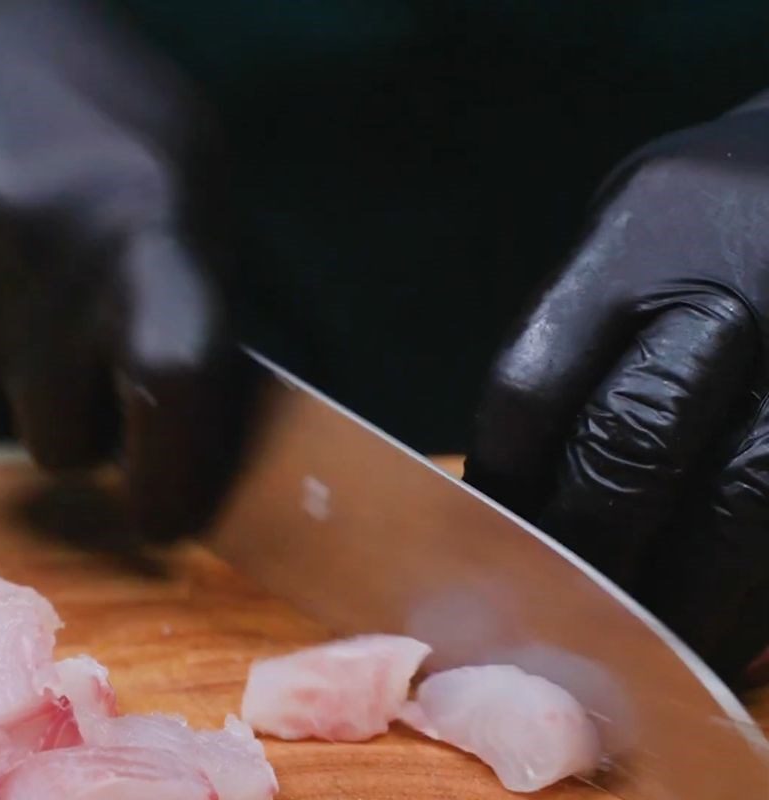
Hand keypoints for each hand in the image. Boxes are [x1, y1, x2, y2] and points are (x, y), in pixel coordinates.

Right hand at [0, 0, 247, 539]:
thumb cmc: (119, 119)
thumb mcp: (199, 192)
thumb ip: (204, 303)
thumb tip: (204, 421)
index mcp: (158, 230)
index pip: (171, 380)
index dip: (169, 477)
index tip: (167, 518)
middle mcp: (53, 254)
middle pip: (66, 440)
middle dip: (89, 437)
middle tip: (98, 380)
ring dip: (25, 394)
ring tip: (42, 308)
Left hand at [465, 93, 768, 682]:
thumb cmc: (719, 210)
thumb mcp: (639, 226)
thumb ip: (582, 338)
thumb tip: (528, 492)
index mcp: (648, 228)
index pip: (535, 387)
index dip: (506, 488)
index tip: (495, 546)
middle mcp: (743, 276)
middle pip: (629, 449)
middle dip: (589, 551)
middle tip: (566, 616)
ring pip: (740, 508)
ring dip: (684, 600)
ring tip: (649, 647)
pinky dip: (760, 603)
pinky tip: (728, 626)